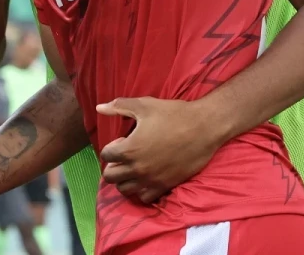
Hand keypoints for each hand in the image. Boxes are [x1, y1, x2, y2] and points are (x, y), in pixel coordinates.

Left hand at [95, 97, 220, 203]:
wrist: (203, 127)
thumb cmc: (173, 114)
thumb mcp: (144, 105)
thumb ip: (119, 106)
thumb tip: (99, 107)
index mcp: (129, 149)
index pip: (105, 155)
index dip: (111, 147)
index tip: (122, 141)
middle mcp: (137, 168)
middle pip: (110, 177)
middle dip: (112, 165)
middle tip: (124, 157)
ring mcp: (150, 179)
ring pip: (124, 189)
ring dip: (124, 179)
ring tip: (133, 168)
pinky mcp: (165, 186)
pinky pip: (144, 197)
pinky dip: (141, 190)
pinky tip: (147, 178)